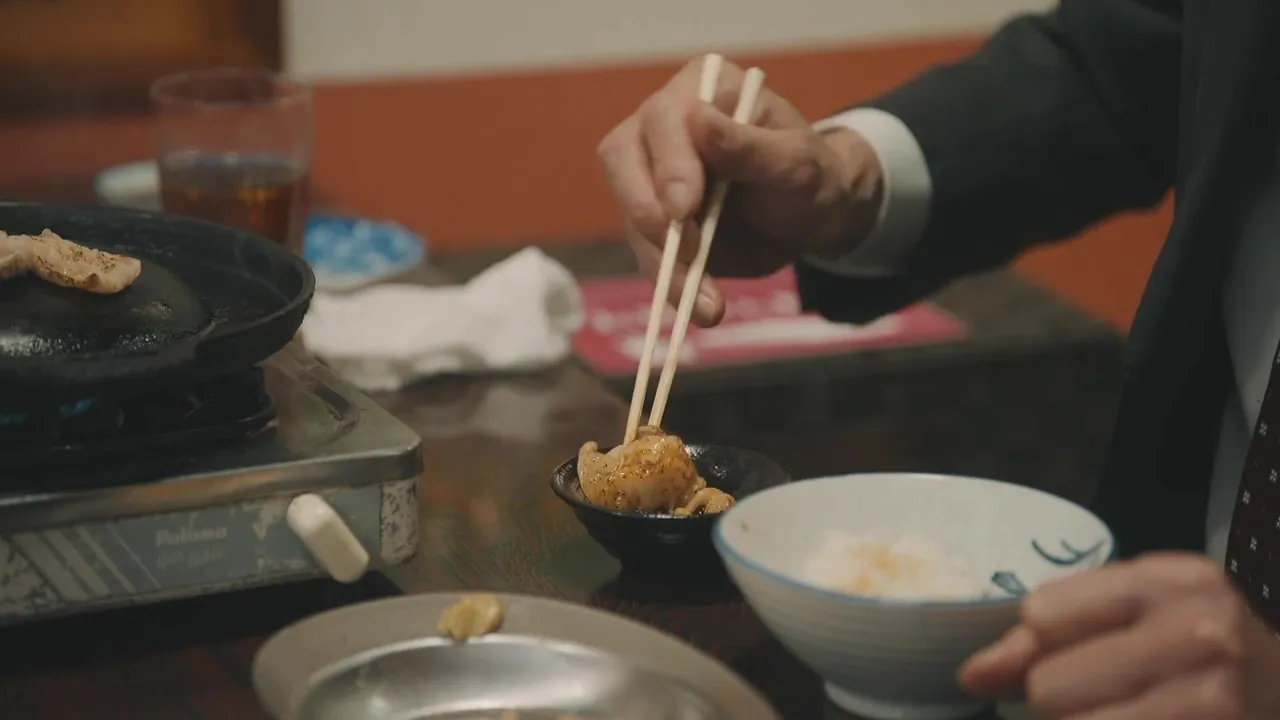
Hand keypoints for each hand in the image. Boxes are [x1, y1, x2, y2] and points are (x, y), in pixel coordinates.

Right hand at [596, 56, 883, 326]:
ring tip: (707, 303)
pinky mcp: (654, 223)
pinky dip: (672, 285)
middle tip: (686, 252)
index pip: (662, 119)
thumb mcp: (795, 161)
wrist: (813, 220)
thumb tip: (698, 120)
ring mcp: (652, 176)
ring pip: (633, 217)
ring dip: (665, 265)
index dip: (668, 164)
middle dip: (648, 211)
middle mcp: (664, 128)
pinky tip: (702, 307)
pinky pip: (650, 255)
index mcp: (700, 91)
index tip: (686, 207)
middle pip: (622, 160)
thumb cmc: (810, 176)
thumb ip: (748, 146)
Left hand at [959, 553, 1279, 718]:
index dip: (1043, 645)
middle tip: (1109, 696)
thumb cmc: (1205, 651)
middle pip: (1049, 686)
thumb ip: (1047, 636)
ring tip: (1126, 712)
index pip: (1042, 615)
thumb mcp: (1140, 616)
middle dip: (1061, 701)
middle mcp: (1199, 632)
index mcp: (1172, 579)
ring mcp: (1214, 697)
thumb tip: (972, 674)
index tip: (1077, 652)